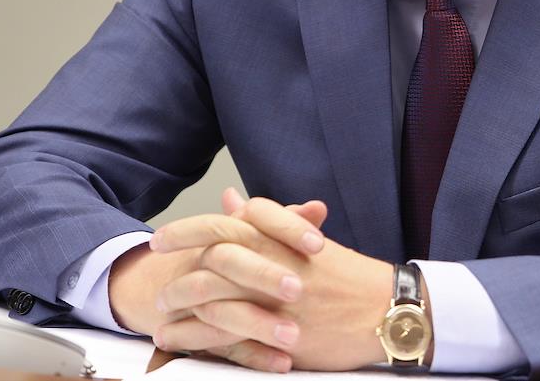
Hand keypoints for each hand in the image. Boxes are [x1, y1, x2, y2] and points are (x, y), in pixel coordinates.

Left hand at [152, 189, 394, 371]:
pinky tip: (174, 340)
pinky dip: (192, 337)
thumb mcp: (306, 240)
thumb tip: (230, 199)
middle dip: (174, 270)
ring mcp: (271, 299)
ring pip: (209, 296)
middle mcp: (271, 264)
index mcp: (279, 238)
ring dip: (178, 305)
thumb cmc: (349, 276)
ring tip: (159, 314)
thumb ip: (265, 221)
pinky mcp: (275, 333)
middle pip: (208, 258)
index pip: (222, 225)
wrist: (386, 310)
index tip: (161, 238)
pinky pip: (222, 334)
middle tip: (154, 280)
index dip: (186, 230)